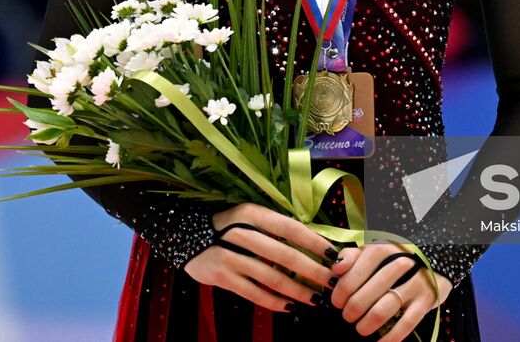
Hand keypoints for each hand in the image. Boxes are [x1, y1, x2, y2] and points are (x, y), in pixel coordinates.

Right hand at [182, 203, 339, 312]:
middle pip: (284, 254)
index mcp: (251, 213)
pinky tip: (290, 306)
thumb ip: (275, 228)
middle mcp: (240, 232)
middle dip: (312, 270)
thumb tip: (314, 244)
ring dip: (297, 290)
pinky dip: (274, 301)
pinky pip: (254, 293)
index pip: (289, 227)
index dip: (314, 241)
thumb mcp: (249, 218)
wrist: (186, 237)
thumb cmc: (228, 227)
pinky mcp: (221, 276)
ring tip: (315, 299)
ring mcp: (228, 255)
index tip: (333, 254)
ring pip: (271, 277)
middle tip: (331, 281)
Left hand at [327, 242, 450, 339]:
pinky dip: (391, 336)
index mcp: (385, 248)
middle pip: (370, 291)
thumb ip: (353, 256)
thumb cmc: (394, 259)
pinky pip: (407, 323)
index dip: (343, 288)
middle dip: (353, 309)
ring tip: (360, 329)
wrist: (434, 260)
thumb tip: (335, 269)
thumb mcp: (374, 251)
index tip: (336, 302)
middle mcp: (403, 262)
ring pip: (385, 308)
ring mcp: (418, 281)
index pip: (359, 268)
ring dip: (368, 323)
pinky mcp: (429, 299)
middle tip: (348, 317)